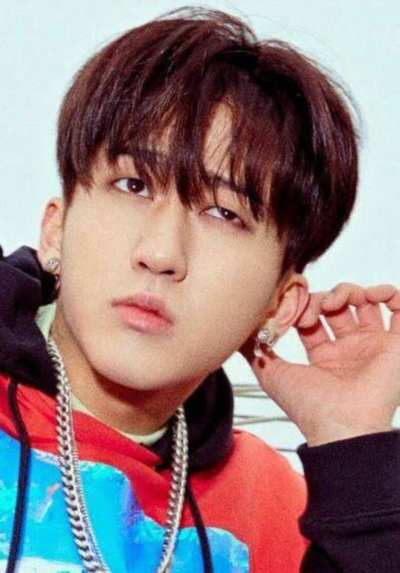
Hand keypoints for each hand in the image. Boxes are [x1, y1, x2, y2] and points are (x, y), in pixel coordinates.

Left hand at [239, 283, 399, 445]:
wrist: (342, 426)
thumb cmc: (309, 407)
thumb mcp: (272, 374)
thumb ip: (255, 351)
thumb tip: (238, 333)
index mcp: (323, 355)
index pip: (313, 317)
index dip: (303, 305)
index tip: (294, 306)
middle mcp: (348, 349)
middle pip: (338, 307)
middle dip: (323, 298)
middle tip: (314, 308)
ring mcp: (372, 345)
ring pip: (365, 303)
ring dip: (350, 291)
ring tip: (338, 301)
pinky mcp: (396, 344)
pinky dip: (389, 293)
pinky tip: (371, 295)